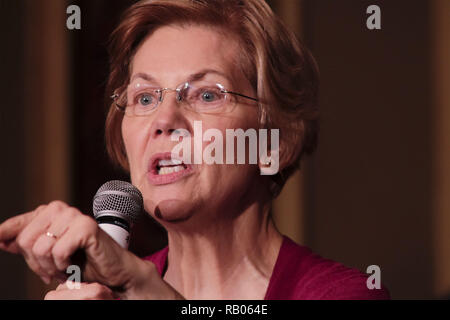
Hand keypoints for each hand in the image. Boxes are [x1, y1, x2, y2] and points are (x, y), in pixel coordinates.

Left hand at [0, 200, 183, 299]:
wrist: (113, 272)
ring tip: (65, 268)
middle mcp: (61, 209)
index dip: (3, 235)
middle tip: (53, 269)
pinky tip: (74, 265)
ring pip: (41, 247)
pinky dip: (64, 266)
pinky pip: (58, 251)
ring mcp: (74, 215)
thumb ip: (27, 245)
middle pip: (25, 240)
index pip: (16, 225)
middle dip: (36, 264)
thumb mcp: (49, 255)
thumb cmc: (85, 263)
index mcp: (50, 212)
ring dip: (51, 267)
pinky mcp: (86, 226)